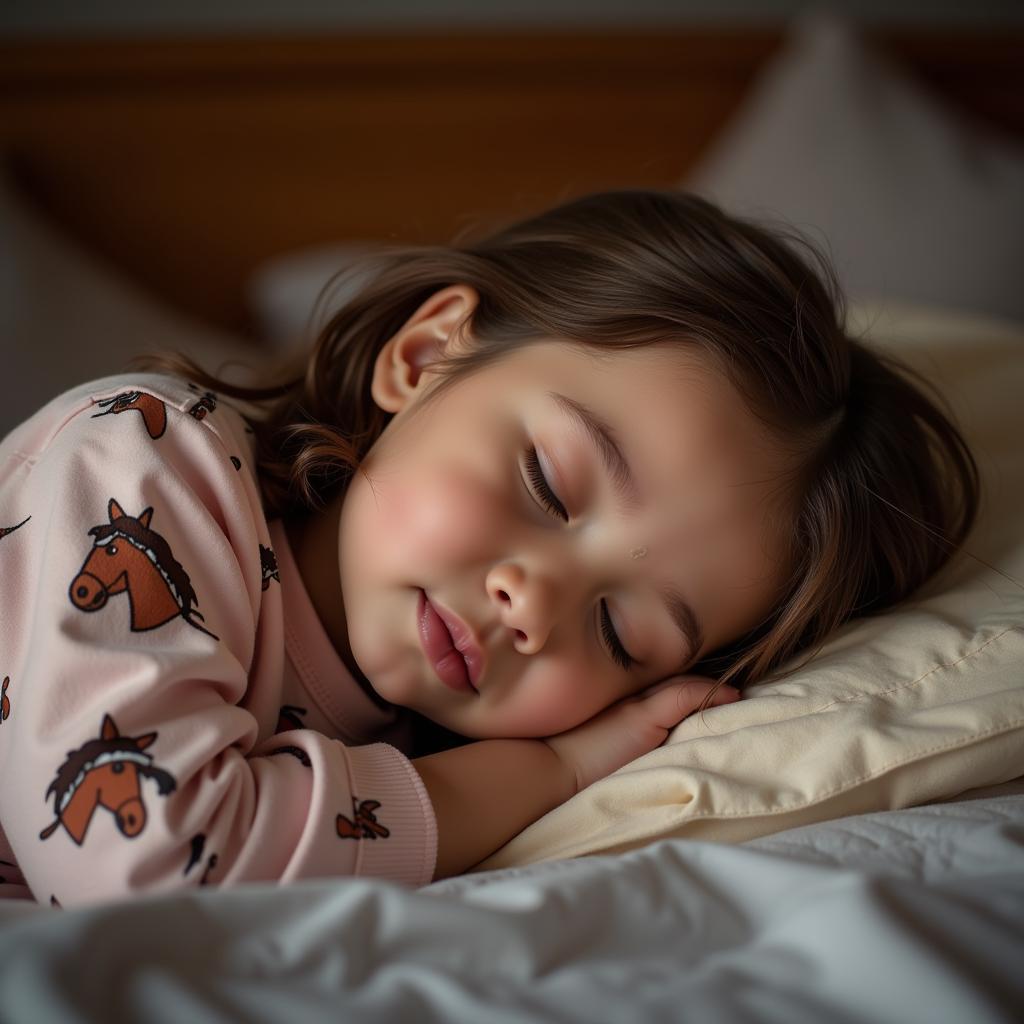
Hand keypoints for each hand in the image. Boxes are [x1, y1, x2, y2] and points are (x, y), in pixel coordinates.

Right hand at [542, 676, 739, 796]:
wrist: (547, 768)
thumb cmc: (564, 764)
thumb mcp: (598, 749)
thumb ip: (623, 741)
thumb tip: (636, 755)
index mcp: (620, 705)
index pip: (662, 686)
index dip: (687, 682)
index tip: (712, 685)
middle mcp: (630, 697)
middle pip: (675, 680)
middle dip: (704, 679)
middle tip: (735, 680)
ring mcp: (638, 704)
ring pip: (684, 684)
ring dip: (714, 687)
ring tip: (740, 690)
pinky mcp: (645, 716)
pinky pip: (686, 696)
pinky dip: (711, 694)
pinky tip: (734, 696)